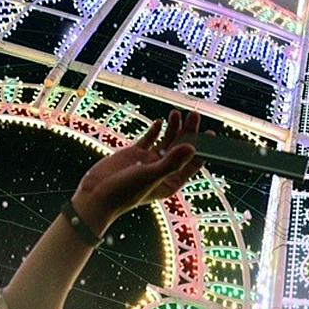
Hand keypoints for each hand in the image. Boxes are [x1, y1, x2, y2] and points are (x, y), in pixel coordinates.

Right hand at [70, 111, 203, 235]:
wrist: (96, 195)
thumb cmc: (125, 192)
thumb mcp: (151, 176)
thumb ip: (172, 162)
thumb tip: (192, 149)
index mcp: (171, 181)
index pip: (192, 164)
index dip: (203, 150)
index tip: (211, 134)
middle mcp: (162, 170)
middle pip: (181, 148)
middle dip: (189, 132)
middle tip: (194, 115)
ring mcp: (149, 161)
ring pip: (166, 141)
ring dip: (173, 128)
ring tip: (176, 113)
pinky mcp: (135, 153)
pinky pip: (149, 139)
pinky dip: (155, 130)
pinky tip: (160, 121)